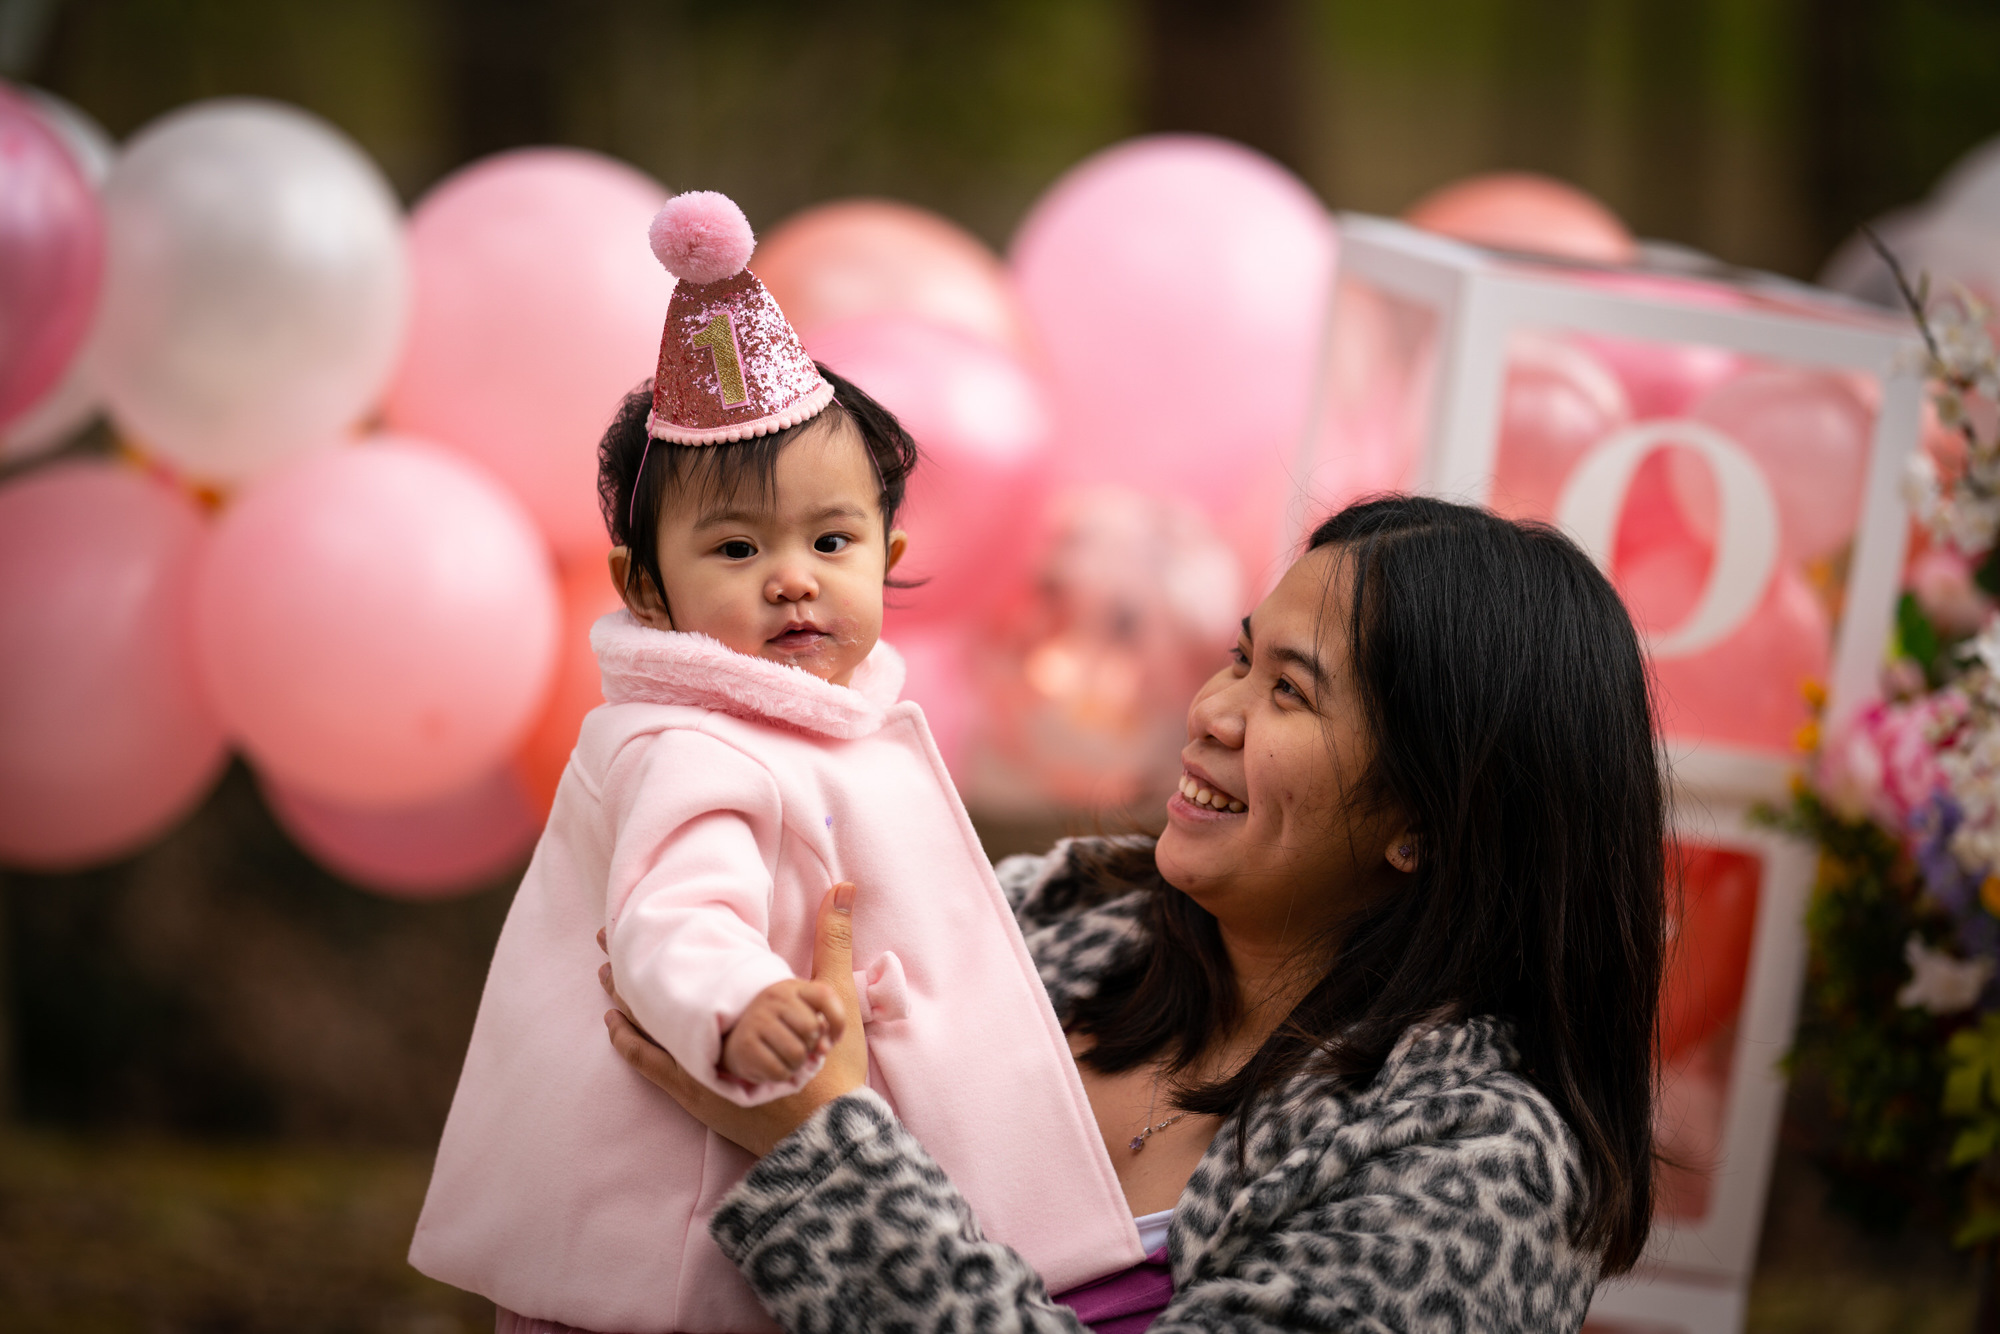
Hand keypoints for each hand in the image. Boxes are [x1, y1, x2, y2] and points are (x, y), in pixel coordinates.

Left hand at [601, 881, 868, 1156]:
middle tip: (605, 933)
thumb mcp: (836, 998)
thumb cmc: (833, 1067)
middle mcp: (711, 1032)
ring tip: (604, 972)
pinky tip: (611, 1025)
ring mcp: (696, 1063)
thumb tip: (845, 884)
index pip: (690, 961)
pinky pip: (650, 1062)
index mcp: (743, 1003)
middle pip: (660, 987)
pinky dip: (628, 1041)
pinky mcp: (693, 1091)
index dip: (660, 936)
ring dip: (625, 996)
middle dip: (632, 960)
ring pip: (649, 1022)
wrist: (827, 1134)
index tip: (632, 914)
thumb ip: (835, 939)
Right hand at [721, 977, 845, 1084]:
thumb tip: (823, 1049)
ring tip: (787, 1057)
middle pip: (812, 1029)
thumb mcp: (803, 1014)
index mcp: (792, 987)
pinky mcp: (746, 1043)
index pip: (824, 996)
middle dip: (812, 1046)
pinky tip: (774, 1064)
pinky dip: (782, 1074)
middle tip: (800, 1046)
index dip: (837, 1021)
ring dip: (798, 1063)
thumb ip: (822, 1026)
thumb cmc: (781, 1026)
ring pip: (797, 1054)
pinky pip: (780, 1070)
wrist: (736, 1035)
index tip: (834, 1037)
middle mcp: (773, 998)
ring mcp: (757, 1019)